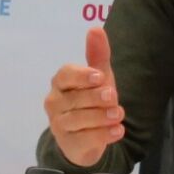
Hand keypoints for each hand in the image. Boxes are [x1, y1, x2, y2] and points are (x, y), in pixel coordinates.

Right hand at [43, 27, 124, 167]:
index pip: (65, 75)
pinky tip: (118, 131)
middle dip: (96, 98)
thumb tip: (95, 29)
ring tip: (119, 114)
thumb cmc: (91, 100)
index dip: (82, 76)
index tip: (100, 77)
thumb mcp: (98, 78)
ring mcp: (58, 125)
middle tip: (114, 96)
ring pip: (79, 119)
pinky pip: (84, 139)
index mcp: (60, 83)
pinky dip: (103, 135)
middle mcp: (54, 103)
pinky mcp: (68, 144)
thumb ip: (97, 56)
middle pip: (75, 99)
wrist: (86, 137)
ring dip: (101, 116)